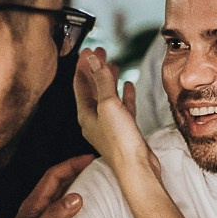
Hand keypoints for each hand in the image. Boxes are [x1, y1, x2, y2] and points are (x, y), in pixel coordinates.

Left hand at [4, 154, 94, 217]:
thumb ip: (55, 215)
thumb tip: (77, 196)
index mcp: (33, 204)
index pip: (53, 176)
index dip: (71, 164)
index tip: (90, 159)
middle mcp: (37, 209)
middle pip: (58, 183)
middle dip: (76, 171)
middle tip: (97, 167)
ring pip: (61, 196)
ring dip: (77, 186)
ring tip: (95, 184)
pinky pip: (64, 211)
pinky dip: (76, 204)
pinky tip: (87, 210)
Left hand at [74, 48, 158, 175]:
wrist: (136, 168)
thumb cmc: (120, 141)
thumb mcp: (108, 105)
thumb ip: (101, 81)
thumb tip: (92, 59)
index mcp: (85, 114)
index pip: (80, 84)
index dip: (82, 66)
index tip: (88, 50)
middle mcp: (94, 120)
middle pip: (92, 89)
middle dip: (95, 70)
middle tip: (100, 52)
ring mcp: (109, 125)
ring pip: (107, 97)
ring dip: (109, 80)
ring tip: (113, 64)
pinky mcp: (125, 130)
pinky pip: (122, 108)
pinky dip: (124, 95)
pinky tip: (128, 86)